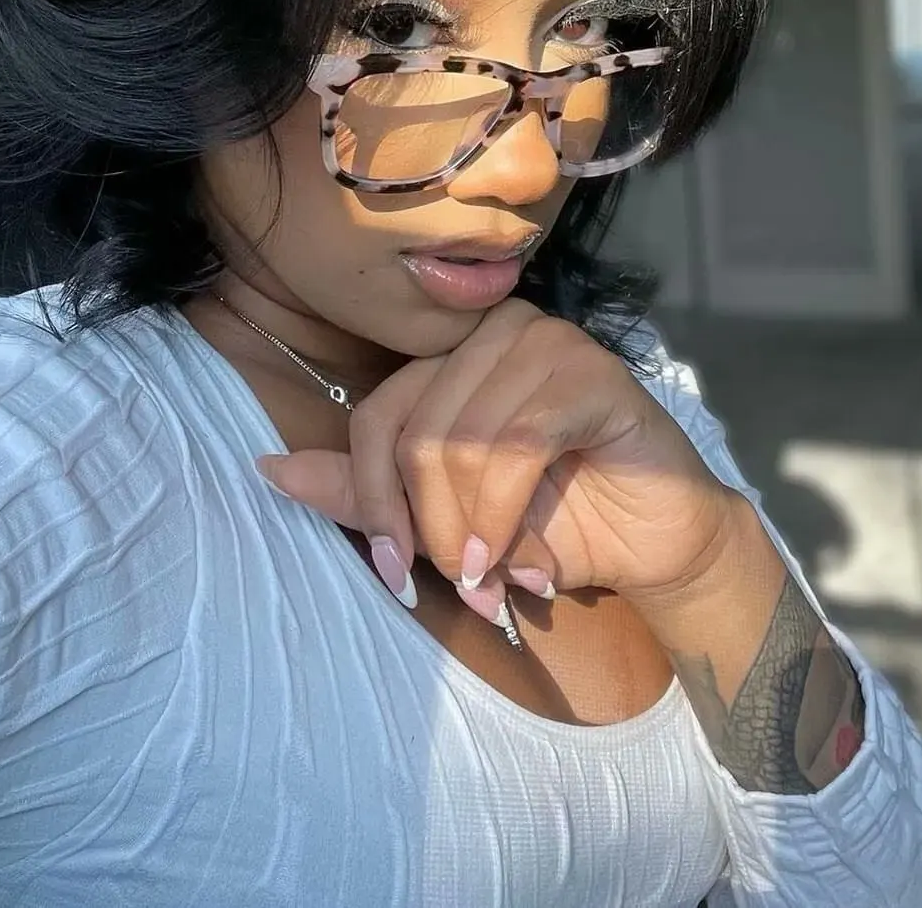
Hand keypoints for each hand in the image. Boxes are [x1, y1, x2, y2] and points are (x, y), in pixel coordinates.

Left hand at [257, 298, 739, 622]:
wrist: (654, 544)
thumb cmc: (549, 523)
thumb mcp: (445, 515)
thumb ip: (365, 491)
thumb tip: (267, 470)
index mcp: (453, 355)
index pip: (379, 416)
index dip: (373, 499)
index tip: (392, 572)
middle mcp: (495, 333)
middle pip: (416, 431)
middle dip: (431, 527)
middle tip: (463, 588)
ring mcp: (547, 342)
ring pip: (463, 441)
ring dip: (473, 534)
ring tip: (498, 581)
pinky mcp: (592, 372)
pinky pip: (517, 444)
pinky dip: (505, 515)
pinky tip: (521, 564)